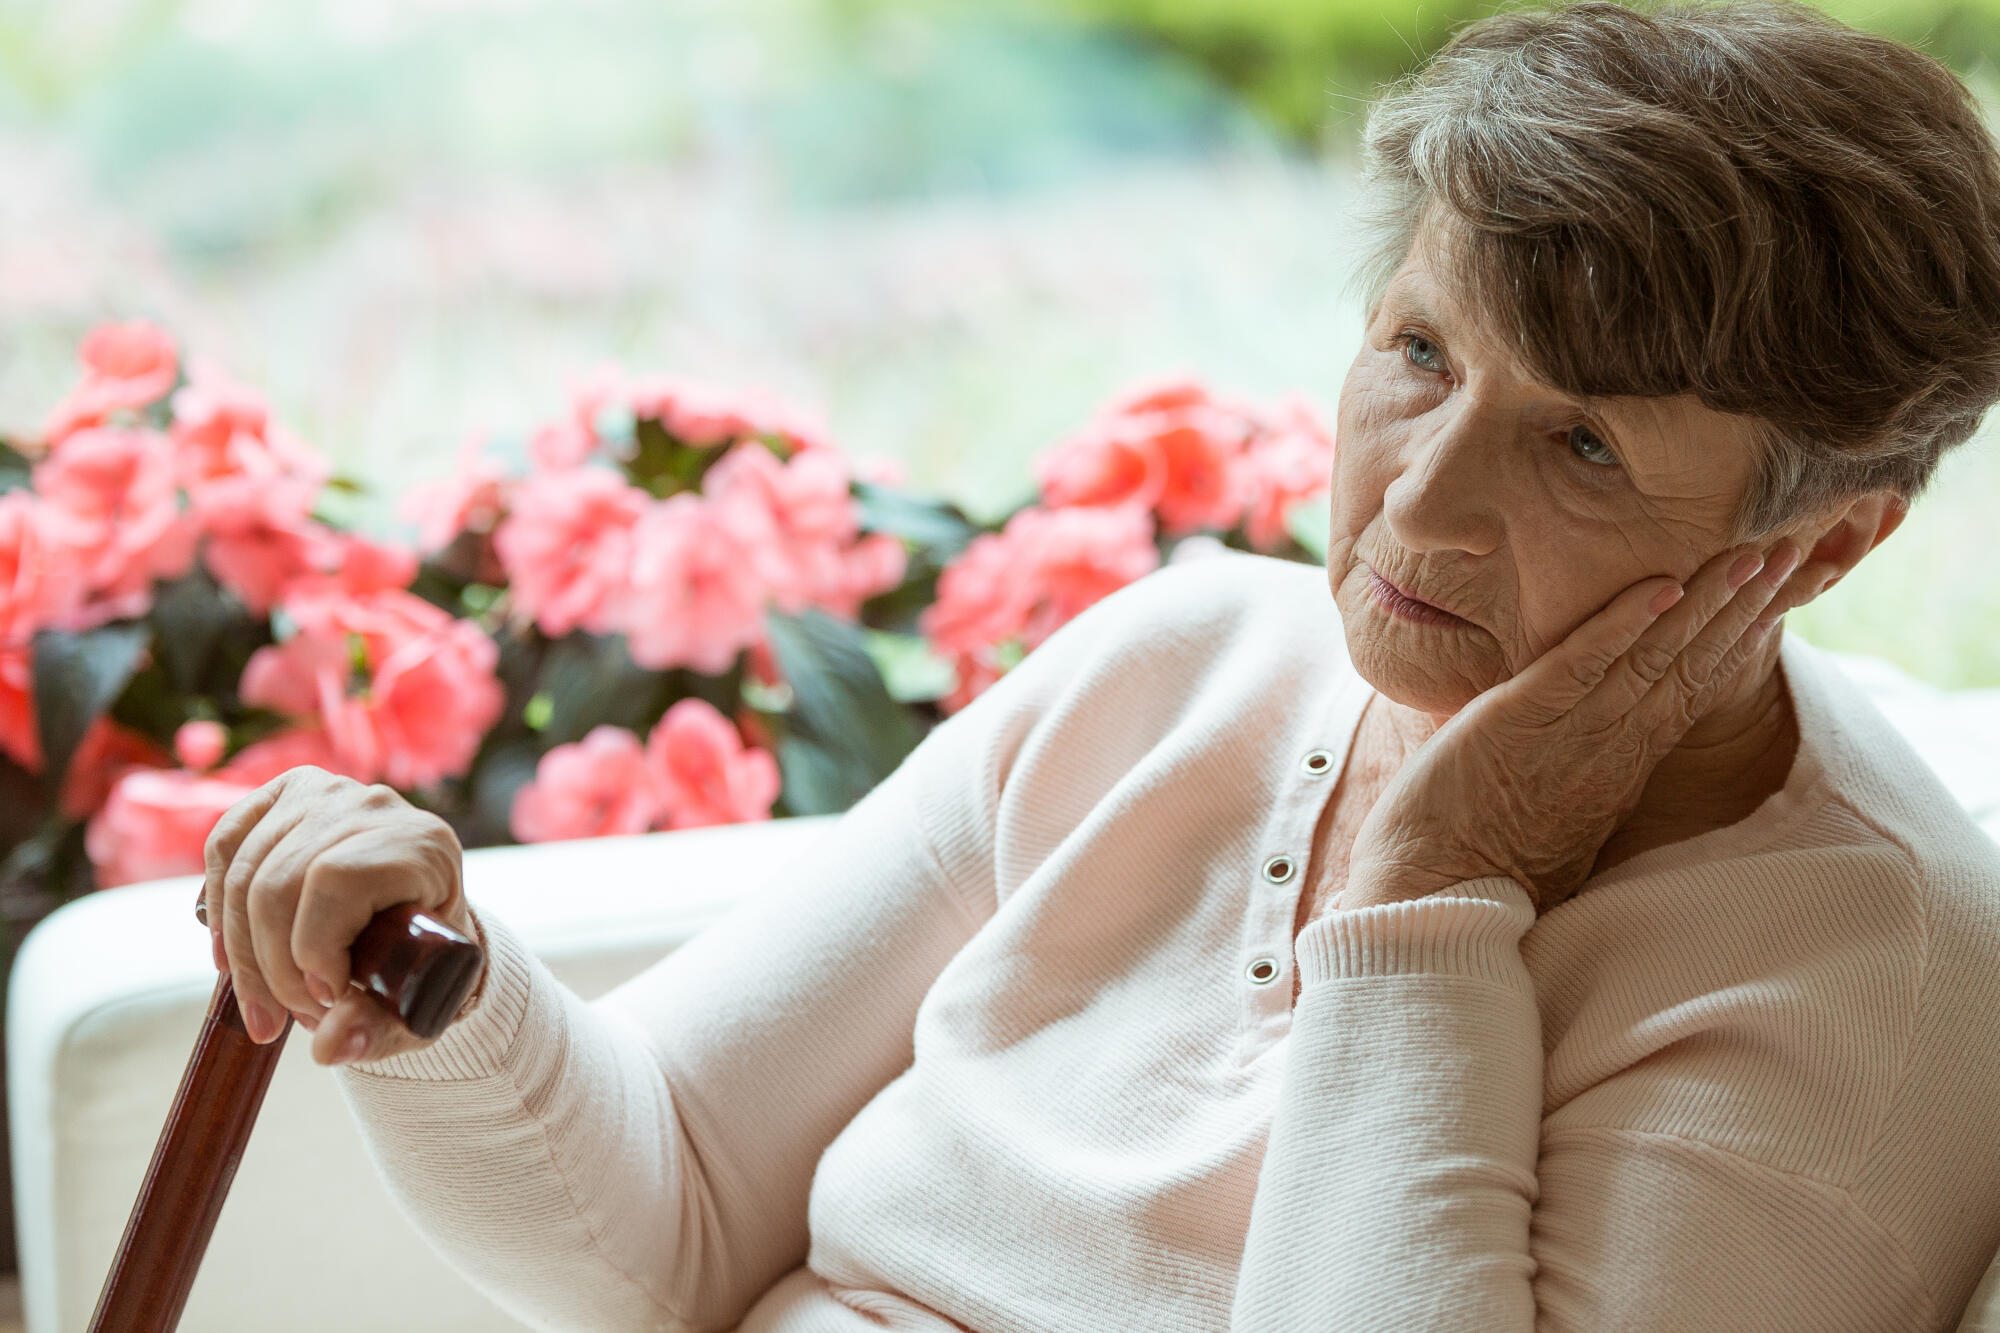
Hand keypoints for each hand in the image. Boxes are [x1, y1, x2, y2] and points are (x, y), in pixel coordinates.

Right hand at [200, 765, 483, 1065]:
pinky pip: (224, 846)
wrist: (418, 928)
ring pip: (246, 872)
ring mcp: (326, 792)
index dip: (314, 947)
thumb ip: (377, 1031)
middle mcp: (375, 805)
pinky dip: (218, 908)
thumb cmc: (421, 966)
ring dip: (242, 953)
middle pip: (280, 882)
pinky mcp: (283, 795)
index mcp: (422, 843)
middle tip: (291, 1017)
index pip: (337, 880)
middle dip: (273, 966)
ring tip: (268, 1002)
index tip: (327, 1000)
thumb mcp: (413, 1005)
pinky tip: (227, 957)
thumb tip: (330, 1049)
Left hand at [1341, 538, 1805, 912]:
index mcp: (1621, 763)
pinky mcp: (1521, 721)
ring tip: (1754, 555)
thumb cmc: (1474, 858)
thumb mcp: (1553, 807)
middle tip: (1793, 552)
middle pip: (1692, 663)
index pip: (1692, 686)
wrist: (1430, 898)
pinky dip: (1621, 624)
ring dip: (1706, 602)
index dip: (1737, 637)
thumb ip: (1583, 767)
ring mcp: (1573, 733)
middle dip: (1745, 607)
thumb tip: (1594, 743)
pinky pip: (1581, 665)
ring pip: (1654, 656)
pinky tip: (1661, 588)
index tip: (1777, 593)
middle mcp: (1612, 746)